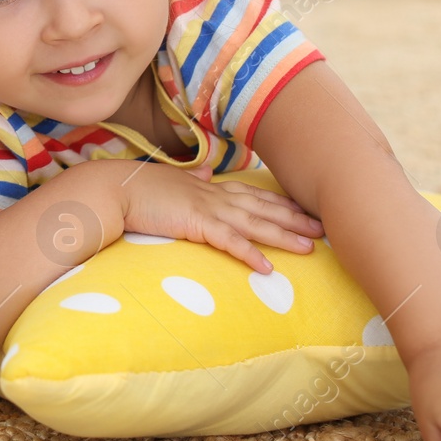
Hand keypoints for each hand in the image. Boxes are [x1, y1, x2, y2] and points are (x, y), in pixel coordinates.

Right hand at [117, 162, 325, 274]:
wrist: (116, 189)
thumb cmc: (140, 188)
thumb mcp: (174, 181)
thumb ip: (194, 179)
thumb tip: (208, 172)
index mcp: (211, 187)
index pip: (254, 195)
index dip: (281, 204)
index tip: (304, 210)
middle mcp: (216, 195)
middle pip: (264, 208)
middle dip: (295, 219)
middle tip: (324, 228)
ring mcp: (208, 209)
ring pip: (255, 224)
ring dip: (284, 236)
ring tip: (310, 248)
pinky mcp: (196, 224)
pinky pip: (229, 242)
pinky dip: (249, 254)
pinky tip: (266, 268)